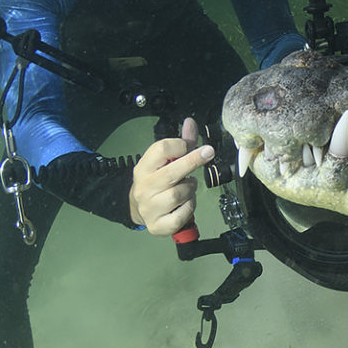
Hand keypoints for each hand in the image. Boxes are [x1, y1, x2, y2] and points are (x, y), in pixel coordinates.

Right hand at [129, 117, 215, 234]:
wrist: (139, 210)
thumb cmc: (157, 182)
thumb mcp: (164, 162)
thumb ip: (181, 143)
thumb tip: (191, 122)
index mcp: (143, 167)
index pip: (160, 150)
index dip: (180, 145)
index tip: (190, 145)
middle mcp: (143, 187)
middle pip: (172, 173)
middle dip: (193, 161)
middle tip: (208, 154)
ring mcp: (149, 208)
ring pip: (178, 195)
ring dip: (190, 189)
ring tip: (188, 187)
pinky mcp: (157, 225)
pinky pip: (181, 215)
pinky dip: (189, 208)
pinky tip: (186, 204)